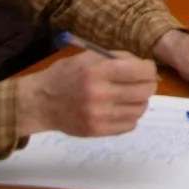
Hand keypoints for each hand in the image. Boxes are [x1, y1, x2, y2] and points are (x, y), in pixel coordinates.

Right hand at [14, 49, 156, 137]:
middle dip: (148, 85)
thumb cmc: (66, 75)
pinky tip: (121, 110)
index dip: (149, 69)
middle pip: (144, 92)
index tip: (146, 69)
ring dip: (140, 102)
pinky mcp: (97, 131)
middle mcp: (99, 94)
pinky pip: (129, 125)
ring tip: (130, 97)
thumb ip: (117, 59)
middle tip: (142, 83)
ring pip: (139, 109)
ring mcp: (98, 115)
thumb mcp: (89, 57)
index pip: (140, 71)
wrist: (40, 102)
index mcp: (98, 71)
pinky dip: (130, 117)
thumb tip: (145, 67)